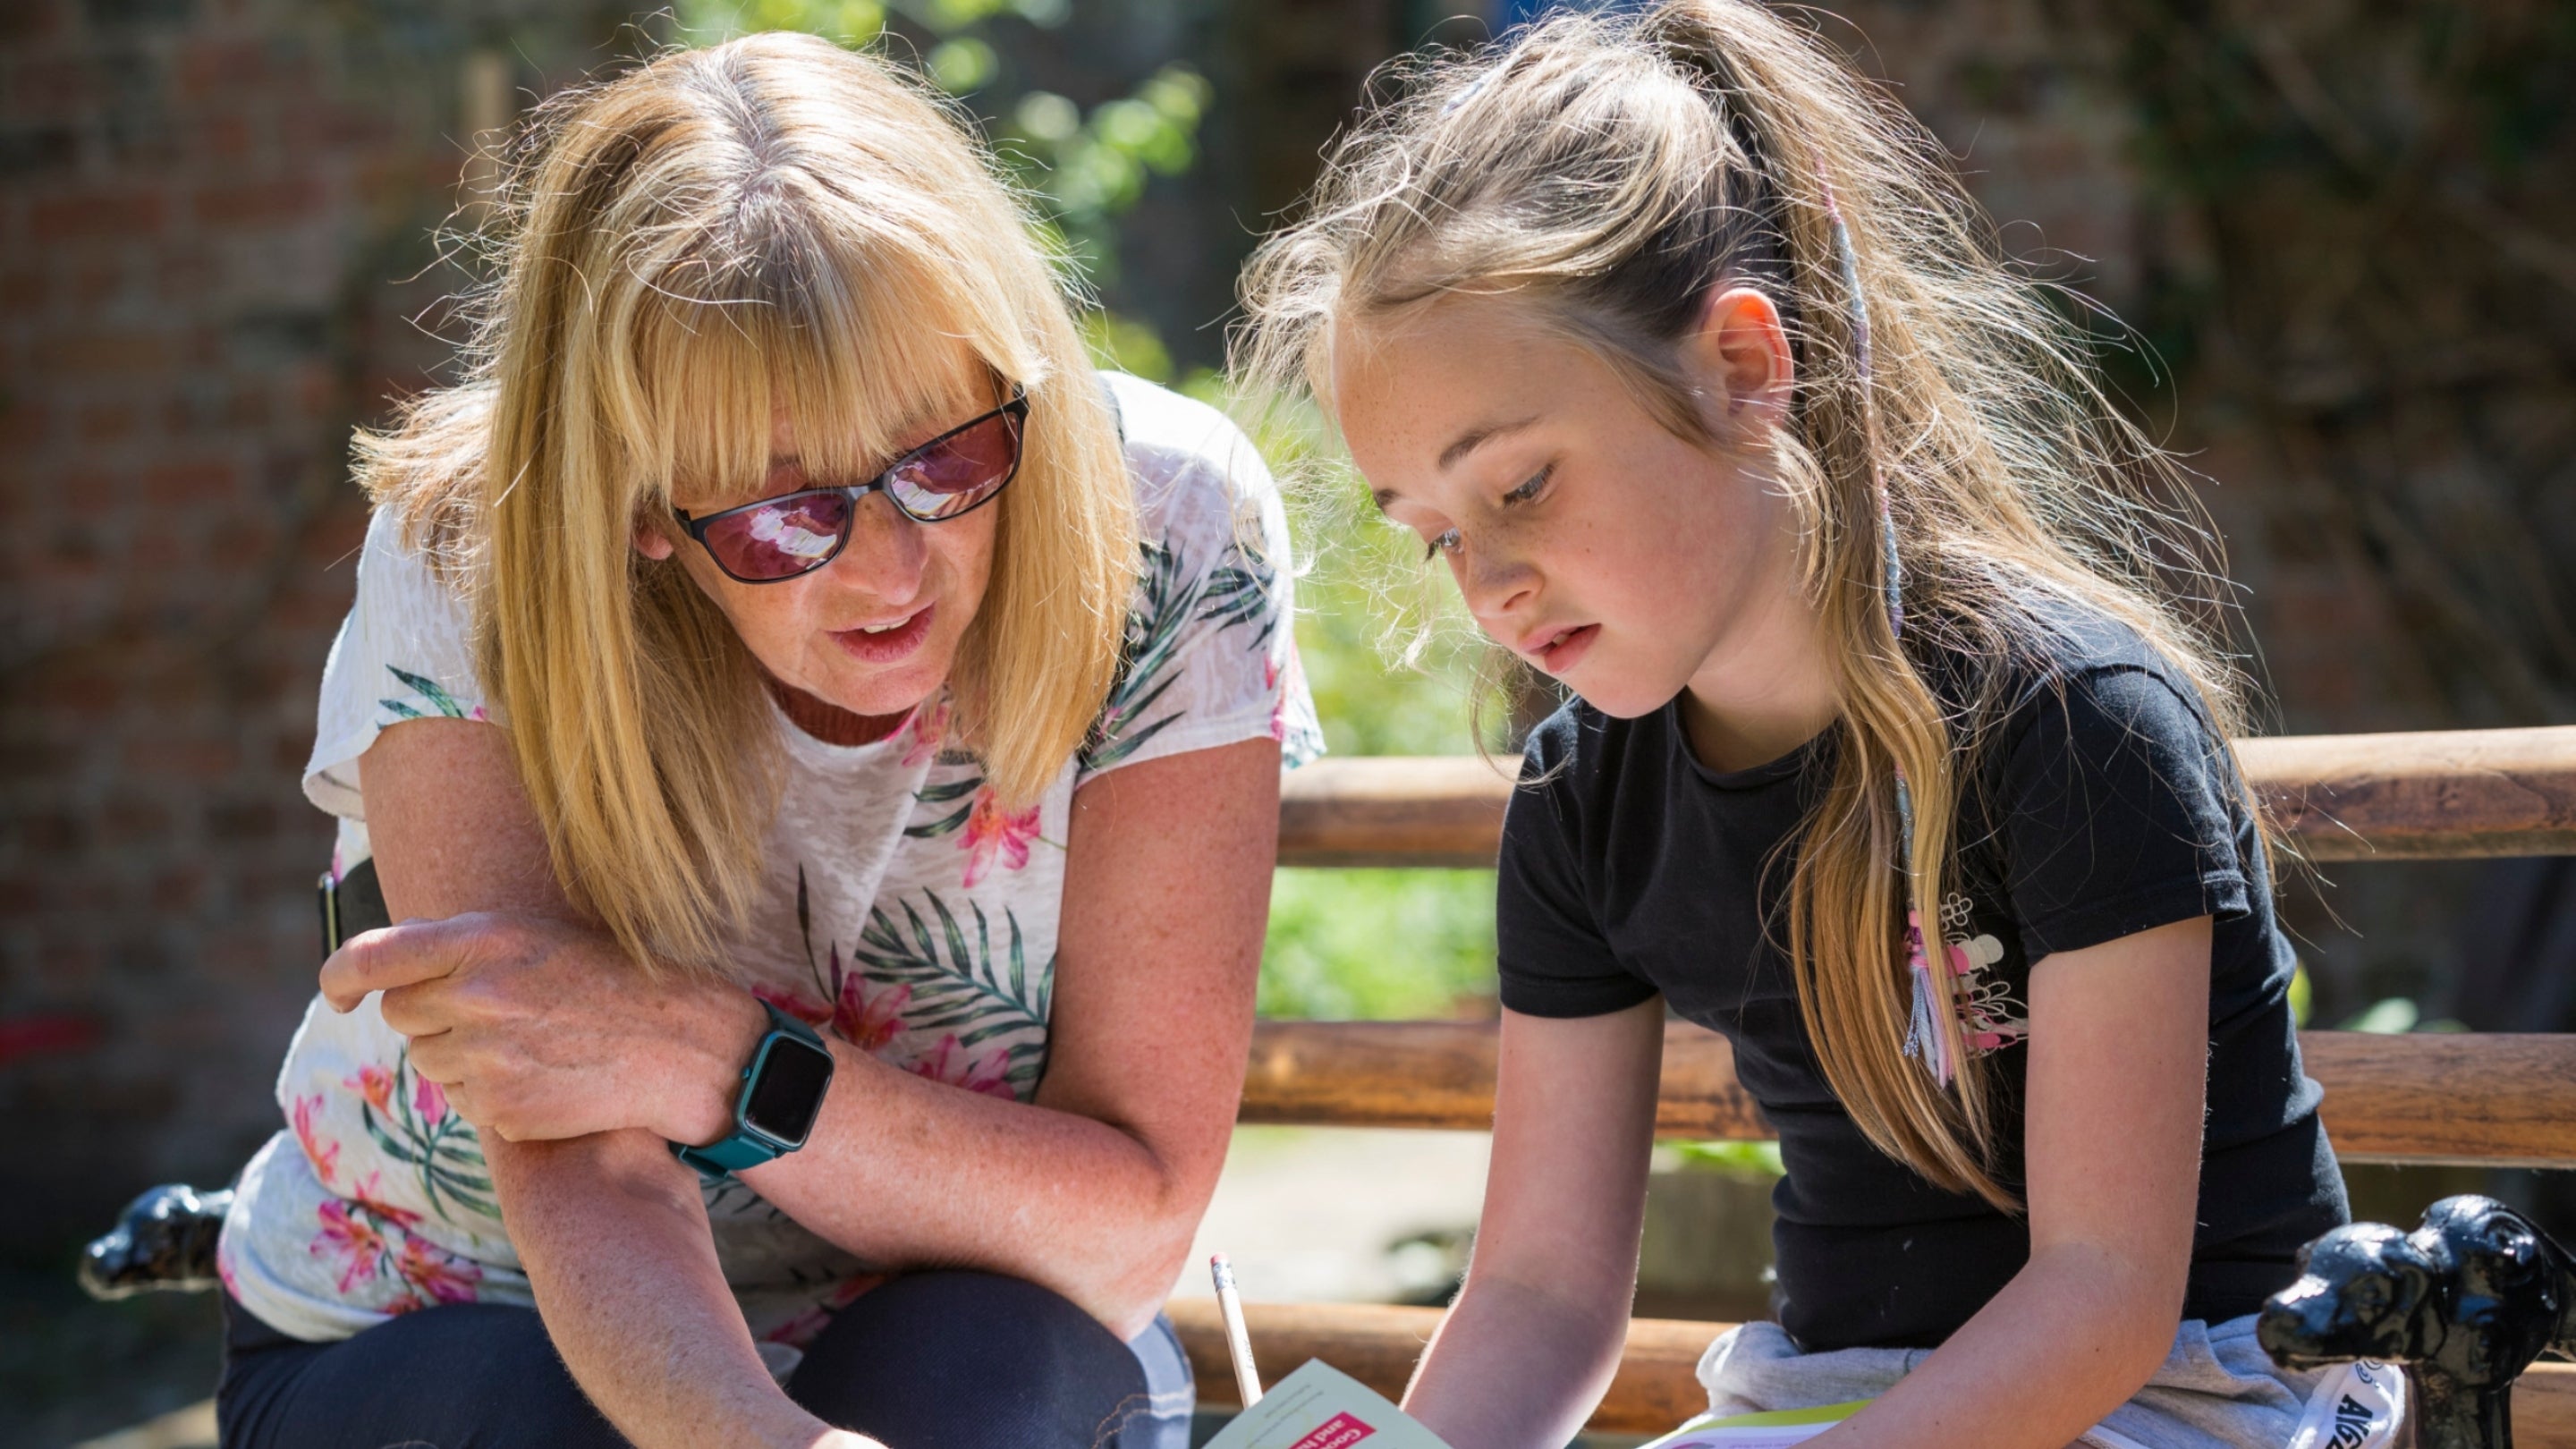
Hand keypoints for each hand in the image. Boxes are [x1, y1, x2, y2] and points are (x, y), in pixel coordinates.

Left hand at [318, 910, 765, 1143]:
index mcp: (486, 938)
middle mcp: (478, 995)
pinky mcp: (502, 1109)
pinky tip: (545, 1077)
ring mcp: (488, 1056)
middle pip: (403, 1014)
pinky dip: (494, 1095)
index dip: (340, 977)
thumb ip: (468, 948)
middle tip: (491, 1013)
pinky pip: (466, 1103)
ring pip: (432, 1062)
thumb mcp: (543, 938)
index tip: (337, 993)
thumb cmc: (616, 983)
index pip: (373, 956)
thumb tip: (392, 973)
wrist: (683, 1048)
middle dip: (432, 1016)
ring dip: (463, 1058)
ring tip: (531, 1045)